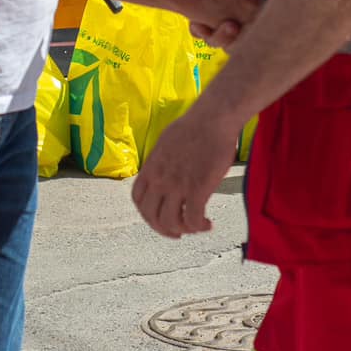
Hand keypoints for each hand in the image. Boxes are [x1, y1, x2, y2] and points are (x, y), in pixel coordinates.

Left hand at [132, 104, 237, 237]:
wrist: (212, 119)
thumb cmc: (195, 126)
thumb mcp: (167, 142)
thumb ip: (162, 161)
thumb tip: (166, 169)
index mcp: (151, 167)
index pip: (138, 199)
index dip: (146, 213)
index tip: (159, 216)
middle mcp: (160, 180)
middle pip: (151, 216)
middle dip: (163, 228)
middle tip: (177, 232)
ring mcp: (177, 186)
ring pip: (170, 222)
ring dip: (182, 230)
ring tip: (196, 227)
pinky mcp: (197, 189)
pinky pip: (192, 219)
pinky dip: (199, 226)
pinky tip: (208, 224)